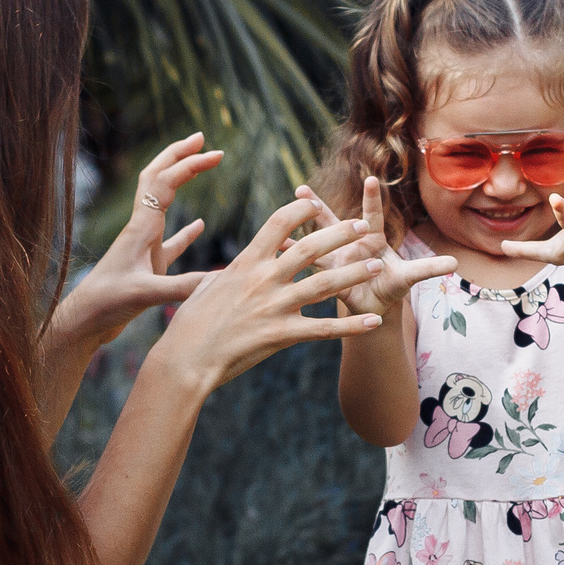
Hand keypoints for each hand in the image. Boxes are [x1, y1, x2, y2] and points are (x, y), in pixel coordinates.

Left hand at [49, 133, 221, 347]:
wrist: (84, 321)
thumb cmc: (107, 305)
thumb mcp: (145, 295)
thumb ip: (182, 286)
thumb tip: (221, 280)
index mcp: (141, 228)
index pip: (166, 182)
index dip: (191, 164)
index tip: (216, 153)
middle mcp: (141, 230)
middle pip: (158, 179)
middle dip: (179, 156)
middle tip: (202, 139)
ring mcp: (143, 247)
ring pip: (163, 203)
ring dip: (180, 181)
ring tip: (198, 165)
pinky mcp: (146, 267)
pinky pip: (170, 242)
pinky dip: (186, 231)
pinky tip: (199, 225)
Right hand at [149, 199, 392, 390]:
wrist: (185, 358)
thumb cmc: (189, 326)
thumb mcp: (205, 289)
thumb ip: (225, 277)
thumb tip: (226, 273)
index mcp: (245, 262)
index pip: (278, 223)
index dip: (300, 210)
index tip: (316, 206)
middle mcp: (263, 279)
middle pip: (310, 247)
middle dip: (341, 234)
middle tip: (364, 226)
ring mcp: (274, 306)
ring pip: (324, 284)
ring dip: (354, 273)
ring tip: (378, 265)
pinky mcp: (281, 335)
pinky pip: (324, 329)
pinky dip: (351, 325)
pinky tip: (373, 322)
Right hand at [299, 175, 458, 315]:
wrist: (374, 305)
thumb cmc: (392, 286)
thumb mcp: (409, 278)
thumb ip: (428, 268)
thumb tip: (456, 262)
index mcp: (372, 240)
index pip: (371, 216)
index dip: (371, 199)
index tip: (370, 179)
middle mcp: (351, 243)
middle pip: (334, 221)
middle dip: (318, 206)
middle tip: (302, 189)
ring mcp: (335, 257)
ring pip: (316, 236)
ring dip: (301, 223)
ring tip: (285, 209)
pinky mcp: (325, 273)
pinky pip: (307, 264)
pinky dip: (291, 256)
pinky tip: (276, 246)